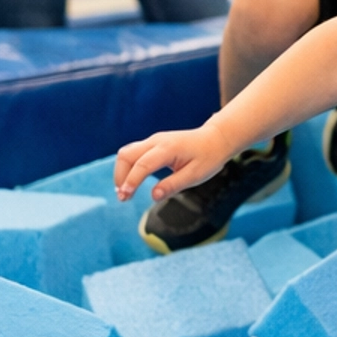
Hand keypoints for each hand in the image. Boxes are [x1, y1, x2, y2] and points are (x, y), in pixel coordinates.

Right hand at [116, 122, 231, 204]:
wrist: (216, 139)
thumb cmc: (208, 157)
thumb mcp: (195, 175)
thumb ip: (174, 185)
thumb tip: (154, 196)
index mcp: (168, 148)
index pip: (142, 164)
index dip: (131, 181)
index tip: (124, 197)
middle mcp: (157, 141)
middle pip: (126, 155)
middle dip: (120, 177)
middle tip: (124, 198)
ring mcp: (153, 140)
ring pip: (126, 153)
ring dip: (121, 172)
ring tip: (125, 192)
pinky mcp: (153, 144)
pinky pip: (133, 153)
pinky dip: (127, 168)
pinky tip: (131, 182)